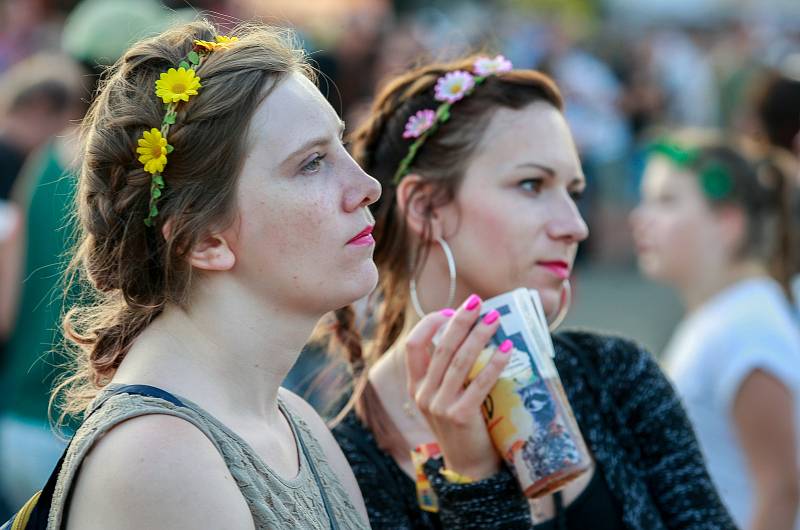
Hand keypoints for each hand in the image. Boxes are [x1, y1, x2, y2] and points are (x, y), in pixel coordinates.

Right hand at [405, 294, 511, 479]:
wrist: (469, 468)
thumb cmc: (462, 426)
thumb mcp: (443, 398)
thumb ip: (446, 372)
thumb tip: (467, 333)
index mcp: (415, 387)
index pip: (414, 345)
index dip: (431, 324)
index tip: (452, 311)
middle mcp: (423, 395)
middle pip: (440, 347)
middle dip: (460, 321)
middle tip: (478, 302)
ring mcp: (439, 406)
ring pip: (458, 361)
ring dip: (479, 336)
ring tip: (495, 319)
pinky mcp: (459, 417)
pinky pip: (478, 383)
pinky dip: (494, 363)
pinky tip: (506, 349)